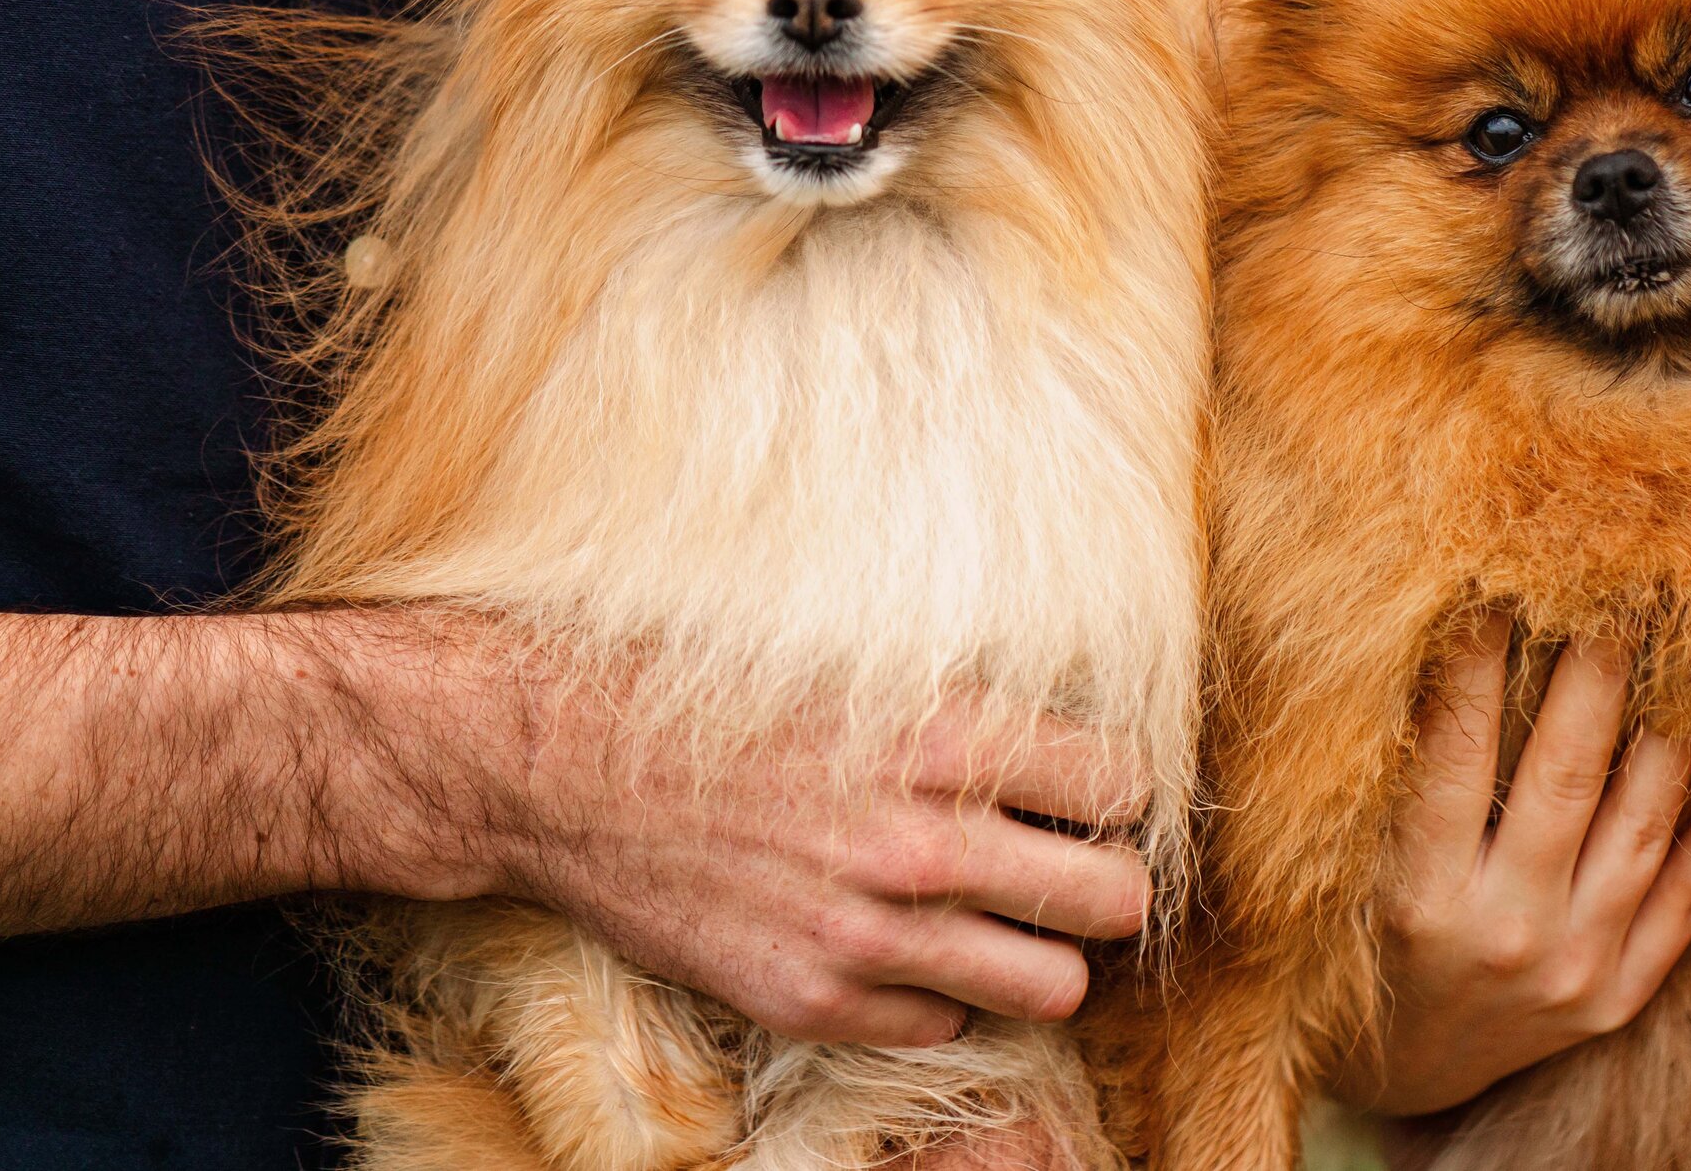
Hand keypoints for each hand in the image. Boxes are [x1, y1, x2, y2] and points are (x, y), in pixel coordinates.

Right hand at [333, 613, 1151, 1050]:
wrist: (567, 763)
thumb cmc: (714, 690)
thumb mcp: (864, 664)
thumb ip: (972, 708)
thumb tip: (1072, 741)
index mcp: (946, 735)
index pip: (1123, 787)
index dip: (1114, 791)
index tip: (1089, 792)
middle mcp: (922, 841)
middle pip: (1114, 899)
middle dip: (1106, 882)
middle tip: (1070, 867)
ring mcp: (869, 932)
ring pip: (1054, 984)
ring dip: (1041, 953)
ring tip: (1004, 920)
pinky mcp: (813, 997)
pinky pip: (946, 1025)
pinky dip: (942, 994)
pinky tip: (905, 945)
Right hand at [1330, 615, 1690, 1116]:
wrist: (1402, 1070)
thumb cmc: (1361, 936)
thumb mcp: (1348, 866)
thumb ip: (1391, 774)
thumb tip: (1425, 638)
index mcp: (1419, 894)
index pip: (1457, 750)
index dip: (1480, 657)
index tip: (1502, 577)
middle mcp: (1505, 933)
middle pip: (1568, 776)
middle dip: (1599, 667)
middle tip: (1625, 581)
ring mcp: (1574, 970)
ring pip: (1643, 826)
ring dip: (1673, 726)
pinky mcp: (1619, 996)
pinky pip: (1689, 896)